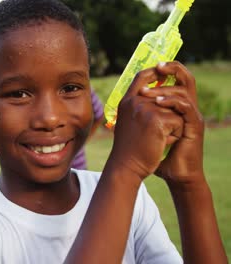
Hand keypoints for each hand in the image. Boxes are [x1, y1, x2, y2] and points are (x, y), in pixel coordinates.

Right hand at [110, 63, 185, 179]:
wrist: (125, 166)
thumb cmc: (128, 149)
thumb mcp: (128, 122)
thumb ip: (137, 108)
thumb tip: (154, 96)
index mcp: (126, 102)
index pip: (141, 77)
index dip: (154, 72)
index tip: (163, 70)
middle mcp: (135, 102)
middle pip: (164, 98)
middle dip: (167, 117)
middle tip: (151, 136)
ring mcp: (146, 109)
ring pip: (174, 111)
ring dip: (171, 128)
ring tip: (155, 140)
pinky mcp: (157, 120)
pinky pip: (178, 122)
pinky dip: (173, 136)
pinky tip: (160, 144)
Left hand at [139, 62, 204, 186]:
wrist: (174, 172)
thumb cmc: (158, 153)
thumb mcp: (145, 131)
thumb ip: (138, 117)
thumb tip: (121, 108)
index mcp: (177, 106)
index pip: (176, 79)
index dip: (166, 69)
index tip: (151, 64)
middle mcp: (187, 108)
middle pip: (186, 78)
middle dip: (172, 69)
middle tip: (157, 66)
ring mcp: (192, 116)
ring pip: (184, 91)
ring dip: (164, 89)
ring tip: (146, 93)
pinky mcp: (195, 126)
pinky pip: (186, 107)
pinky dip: (172, 102)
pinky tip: (158, 103)